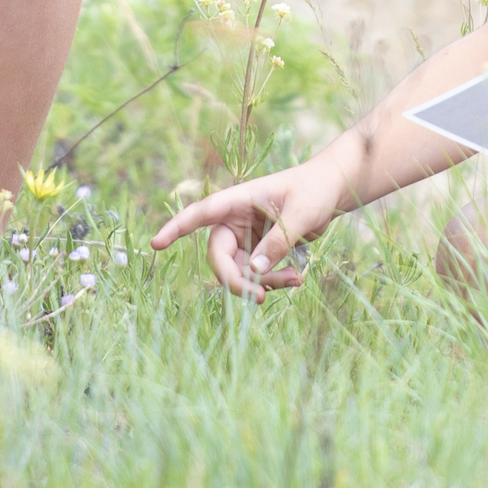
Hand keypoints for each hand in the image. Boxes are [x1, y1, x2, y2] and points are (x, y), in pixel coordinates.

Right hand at [152, 147, 358, 298]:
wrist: (332, 190)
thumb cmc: (314, 190)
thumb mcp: (300, 214)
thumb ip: (277, 243)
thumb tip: (252, 273)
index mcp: (238, 200)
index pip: (200, 214)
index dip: (176, 228)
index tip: (156, 244)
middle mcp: (235, 220)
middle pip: (219, 257)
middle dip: (237, 280)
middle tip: (261, 297)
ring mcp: (245, 238)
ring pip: (238, 272)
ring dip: (261, 283)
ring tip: (295, 280)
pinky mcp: (258, 252)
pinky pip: (255, 275)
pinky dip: (272, 281)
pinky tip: (296, 278)